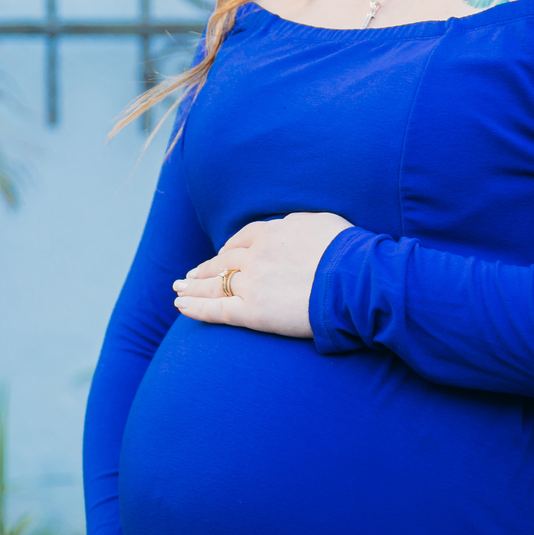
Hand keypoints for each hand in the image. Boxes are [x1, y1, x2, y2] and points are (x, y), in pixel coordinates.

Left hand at [173, 211, 351, 336]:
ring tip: (179, 290)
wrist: (354, 280)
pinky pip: (216, 310)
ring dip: (194, 287)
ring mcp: (252, 283)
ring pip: (215, 284)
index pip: (242, 239)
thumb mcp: (322, 222)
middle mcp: (256, 255)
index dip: (229, 248)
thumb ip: (300, 225)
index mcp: (272, 233)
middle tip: (191, 276)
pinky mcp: (253, 312)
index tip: (222, 255)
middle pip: (223, 261)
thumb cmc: (348, 252)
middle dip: (205, 268)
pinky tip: (181, 307)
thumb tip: (293, 228)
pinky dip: (196, 308)